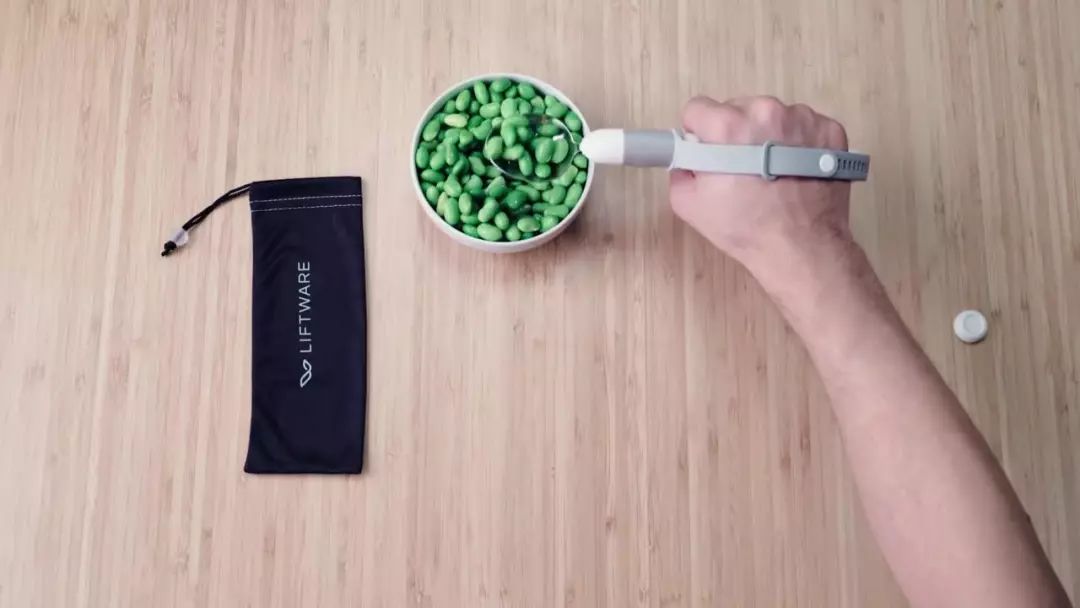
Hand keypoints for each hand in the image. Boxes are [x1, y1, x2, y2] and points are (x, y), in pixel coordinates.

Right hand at [669, 96, 853, 278]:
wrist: (801, 248)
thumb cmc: (745, 228)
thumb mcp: (690, 205)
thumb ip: (680, 172)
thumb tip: (688, 159)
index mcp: (728, 126)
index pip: (698, 108)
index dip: (698, 133)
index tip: (707, 153)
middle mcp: (766, 112)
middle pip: (738, 109)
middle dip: (735, 134)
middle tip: (743, 169)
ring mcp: (803, 118)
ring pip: (772, 116)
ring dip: (768, 136)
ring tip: (773, 172)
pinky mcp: (829, 129)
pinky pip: (803, 126)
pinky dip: (797, 142)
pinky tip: (795, 170)